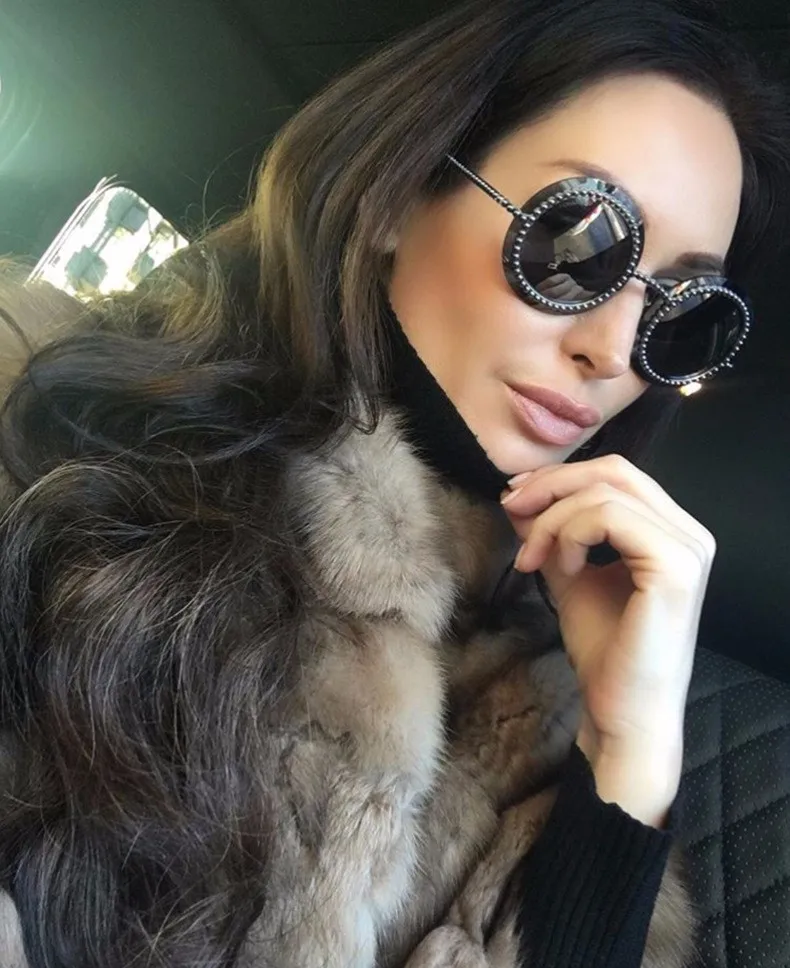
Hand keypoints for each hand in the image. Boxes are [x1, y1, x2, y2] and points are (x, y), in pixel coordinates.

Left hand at [501, 454, 715, 824]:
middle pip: (613, 472)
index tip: (515, 498)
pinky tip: (561, 568)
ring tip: (532, 559)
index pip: (616, 474)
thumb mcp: (569, 574)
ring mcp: (688, 548)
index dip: (560, 477)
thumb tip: (518, 494)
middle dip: (551, 486)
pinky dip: (570, 535)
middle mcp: (689, 533)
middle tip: (510, 508)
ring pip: (604, 493)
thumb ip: (552, 532)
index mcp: (671, 531)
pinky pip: (608, 518)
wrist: (623, 713)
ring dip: (552, 519)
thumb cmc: (605, 651)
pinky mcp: (674, 568)